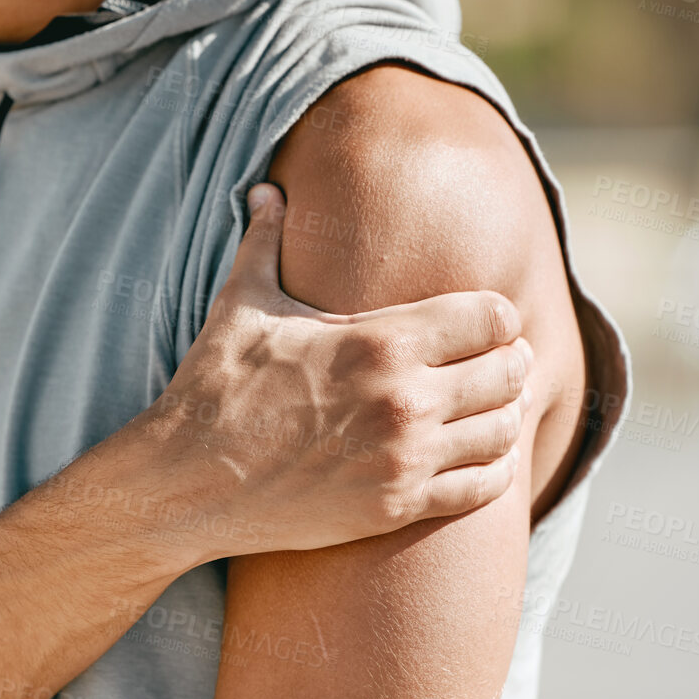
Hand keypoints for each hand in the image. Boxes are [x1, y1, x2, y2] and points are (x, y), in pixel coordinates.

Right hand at [145, 182, 530, 555]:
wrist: (187, 484)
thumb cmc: (213, 391)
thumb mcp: (241, 307)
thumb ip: (265, 242)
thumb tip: (266, 191)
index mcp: (381, 340)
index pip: (493, 318)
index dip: (498, 318)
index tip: (487, 325)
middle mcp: (404, 398)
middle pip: (508, 372)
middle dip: (510, 364)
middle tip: (502, 365)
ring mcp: (403, 458)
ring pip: (503, 431)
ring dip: (505, 417)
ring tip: (493, 410)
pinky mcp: (396, 507)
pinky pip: (482, 488)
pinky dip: (495, 471)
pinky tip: (483, 458)